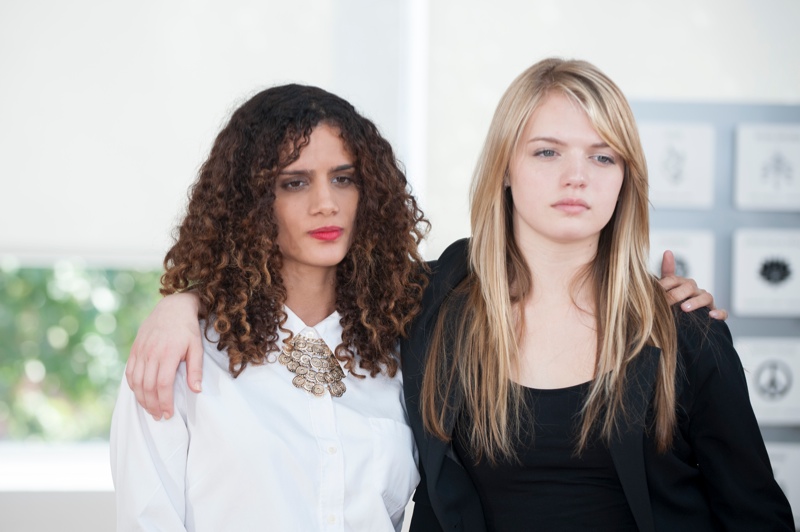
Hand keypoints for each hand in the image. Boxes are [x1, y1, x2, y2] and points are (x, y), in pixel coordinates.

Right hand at [125, 291, 203, 419]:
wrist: (172, 308)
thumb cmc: (187, 329)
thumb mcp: (197, 347)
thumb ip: (195, 370)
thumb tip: (196, 390)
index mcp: (168, 353)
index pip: (162, 385)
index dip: (164, 402)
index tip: (169, 414)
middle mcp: (151, 353)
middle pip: (147, 386)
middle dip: (153, 405)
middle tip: (160, 417)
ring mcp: (140, 351)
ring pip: (136, 382)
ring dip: (142, 399)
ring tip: (150, 410)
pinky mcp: (134, 350)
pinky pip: (129, 372)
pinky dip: (133, 386)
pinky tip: (140, 395)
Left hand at [658, 250, 727, 320]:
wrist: (684, 321)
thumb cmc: (675, 302)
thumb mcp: (666, 288)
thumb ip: (666, 272)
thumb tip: (667, 251)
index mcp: (682, 283)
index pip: (674, 279)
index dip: (665, 284)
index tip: (657, 288)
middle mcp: (695, 291)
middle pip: (689, 287)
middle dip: (677, 294)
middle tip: (666, 301)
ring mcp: (706, 302)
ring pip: (706, 297)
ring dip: (696, 302)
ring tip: (684, 308)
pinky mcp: (713, 313)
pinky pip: (722, 312)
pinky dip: (719, 313)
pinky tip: (712, 315)